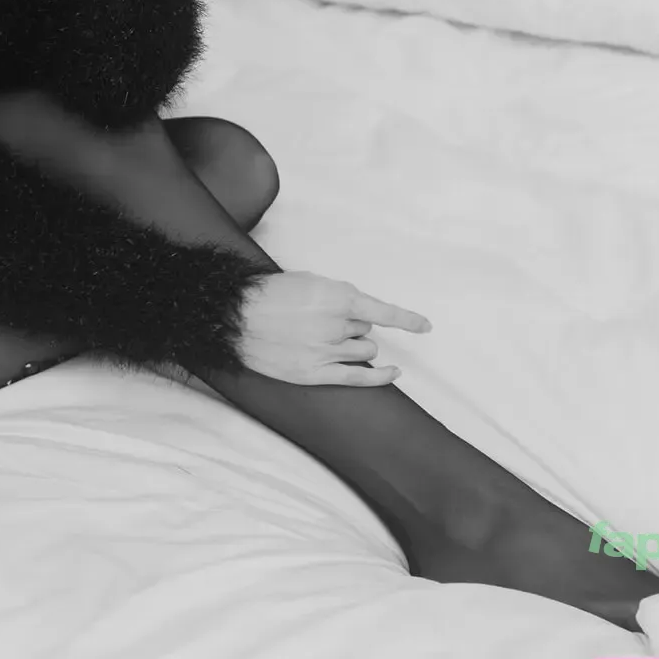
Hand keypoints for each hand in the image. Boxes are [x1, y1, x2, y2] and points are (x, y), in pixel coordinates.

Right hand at [236, 271, 432, 386]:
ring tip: (329, 339)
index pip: (382, 311)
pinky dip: (379, 375)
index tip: (425, 326)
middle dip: (353, 324)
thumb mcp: (306, 281)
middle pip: (366, 328)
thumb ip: (336, 295)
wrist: (233, 317)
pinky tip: (392, 373)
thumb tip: (353, 310)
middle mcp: (336, 325)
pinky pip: (358, 377)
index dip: (407, 319)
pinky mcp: (315, 373)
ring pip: (364, 349)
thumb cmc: (266, 295)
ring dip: (355, 343)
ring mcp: (326, 352)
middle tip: (326, 320)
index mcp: (336, 298)